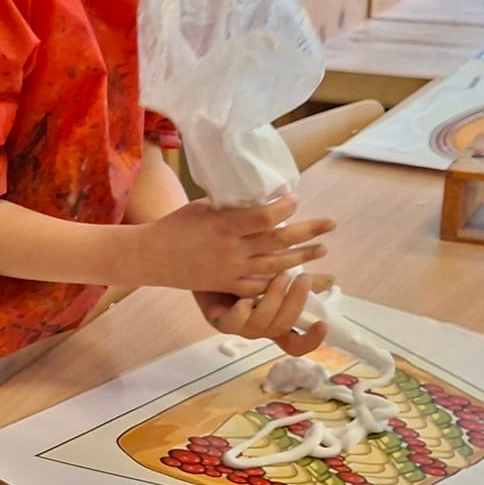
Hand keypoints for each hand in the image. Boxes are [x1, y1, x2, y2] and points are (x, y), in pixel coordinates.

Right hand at [126, 194, 332, 296]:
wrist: (153, 256)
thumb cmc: (177, 225)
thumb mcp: (204, 206)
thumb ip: (233, 207)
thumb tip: (262, 199)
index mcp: (225, 224)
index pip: (266, 217)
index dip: (285, 208)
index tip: (295, 200)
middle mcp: (232, 249)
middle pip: (279, 241)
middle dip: (308, 232)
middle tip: (330, 225)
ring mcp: (231, 270)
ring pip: (275, 265)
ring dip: (302, 257)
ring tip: (321, 250)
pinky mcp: (227, 284)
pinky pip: (259, 284)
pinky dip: (278, 280)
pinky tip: (293, 275)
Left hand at [196, 272, 334, 355]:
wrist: (206, 260)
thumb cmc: (245, 270)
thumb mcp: (277, 273)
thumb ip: (301, 280)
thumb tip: (330, 280)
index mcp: (274, 322)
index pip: (296, 344)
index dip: (311, 341)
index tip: (323, 324)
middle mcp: (258, 328)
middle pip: (283, 328)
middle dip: (295, 303)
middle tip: (301, 278)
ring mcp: (238, 326)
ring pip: (262, 325)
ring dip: (274, 301)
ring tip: (280, 276)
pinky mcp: (218, 320)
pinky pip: (232, 324)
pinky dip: (241, 312)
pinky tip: (245, 297)